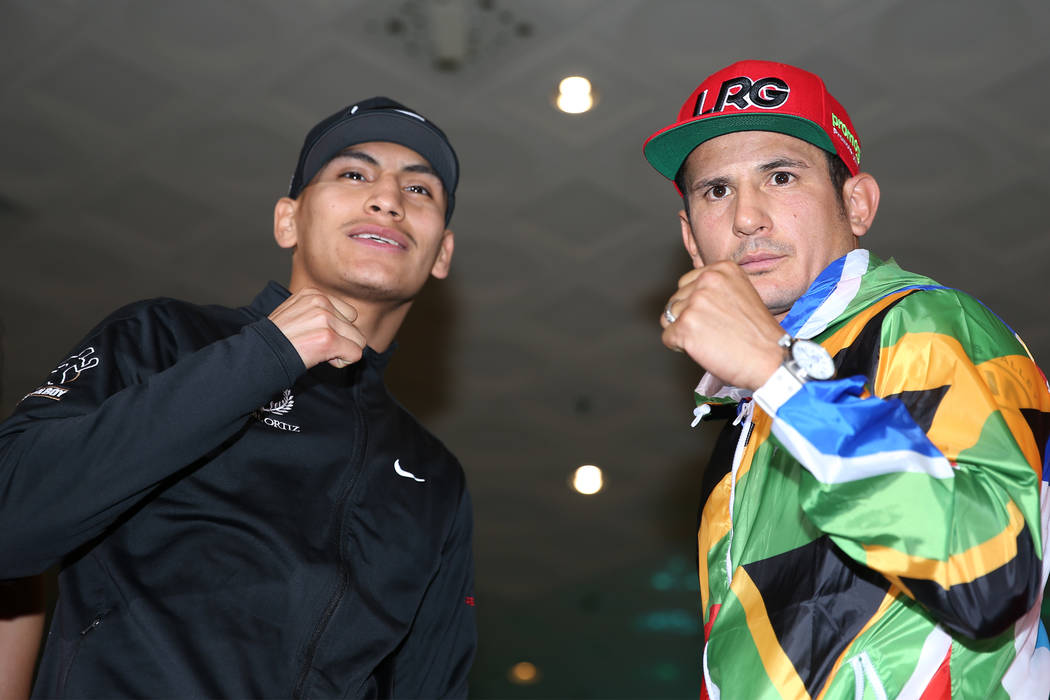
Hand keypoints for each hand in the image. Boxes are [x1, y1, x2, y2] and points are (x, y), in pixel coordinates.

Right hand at [268, 289, 366, 368]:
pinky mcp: (329, 338)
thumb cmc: (279, 338)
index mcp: (314, 293)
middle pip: (355, 327)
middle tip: (317, 345)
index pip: (349, 313)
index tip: (317, 336)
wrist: (261, 353)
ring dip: (341, 351)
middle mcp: (321, 302)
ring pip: (358, 341)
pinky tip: (323, 358)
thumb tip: (347, 322)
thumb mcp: (297, 312)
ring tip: (318, 350)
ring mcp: (325, 319)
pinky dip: (342, 361)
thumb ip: (320, 312)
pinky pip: (355, 354)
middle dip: (341, 341)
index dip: (337, 329)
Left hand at [660, 262, 784, 390]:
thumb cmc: (759, 335)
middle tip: (713, 332)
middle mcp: (707, 280)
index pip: (686, 284)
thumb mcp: (740, 296)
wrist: (771, 359)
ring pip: (669, 318)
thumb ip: (714, 290)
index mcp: (722, 269)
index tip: (713, 317)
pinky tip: (703, 350)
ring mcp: (695, 303)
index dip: (695, 305)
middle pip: (675, 300)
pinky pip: (668, 338)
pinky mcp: (686, 325)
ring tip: (710, 340)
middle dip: (687, 318)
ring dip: (683, 332)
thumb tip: (686, 298)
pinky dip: (680, 348)